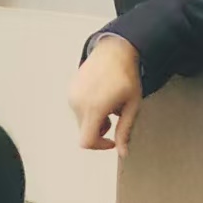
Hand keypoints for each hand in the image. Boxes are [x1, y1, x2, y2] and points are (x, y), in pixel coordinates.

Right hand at [69, 35, 143, 157]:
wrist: (115, 50)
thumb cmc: (126, 76)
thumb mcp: (132, 105)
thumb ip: (125, 130)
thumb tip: (123, 152)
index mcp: (94, 108)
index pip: (87, 141)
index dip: (100, 146)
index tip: (112, 141)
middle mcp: (79, 103)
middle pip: (85, 131)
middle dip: (100, 129)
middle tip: (115, 114)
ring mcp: (72, 95)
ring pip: (82, 120)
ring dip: (95, 118)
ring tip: (109, 101)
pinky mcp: (70, 90)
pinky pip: (78, 108)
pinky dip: (89, 108)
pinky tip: (101, 94)